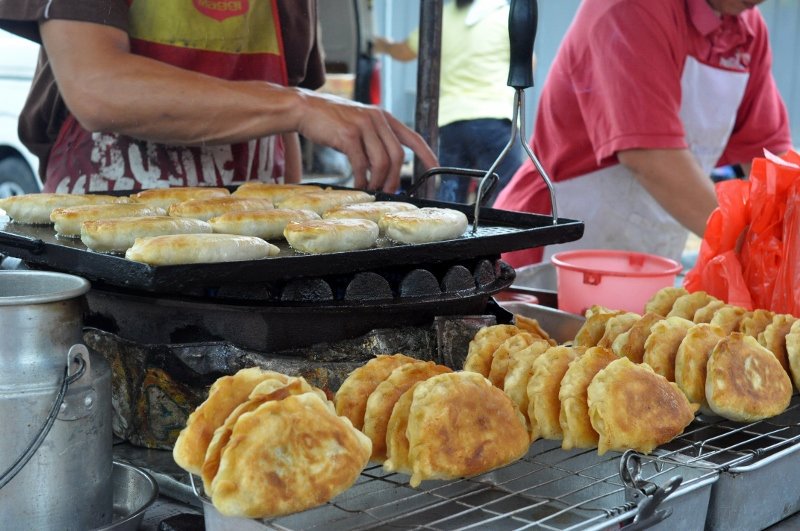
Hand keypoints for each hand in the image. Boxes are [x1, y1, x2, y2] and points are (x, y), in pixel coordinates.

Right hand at [295, 90, 437, 191]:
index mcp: (383, 117)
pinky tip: (357, 184)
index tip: (435, 167)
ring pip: (381, 162)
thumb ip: (374, 138)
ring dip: (378, 181)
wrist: (305, 108)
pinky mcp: (348, 135)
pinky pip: (361, 164)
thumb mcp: (359, 122)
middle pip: (397, 156)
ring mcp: (363, 126)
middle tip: (388, 192)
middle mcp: (377, 119)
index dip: (426, 153)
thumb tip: (384, 167)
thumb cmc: (330, 120)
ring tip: (371, 189)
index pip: (412, 137)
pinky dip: (361, 179)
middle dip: (395, 179)